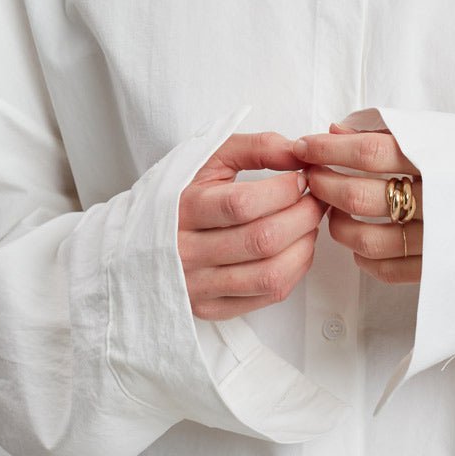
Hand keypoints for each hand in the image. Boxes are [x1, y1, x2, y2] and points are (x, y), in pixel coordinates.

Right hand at [177, 131, 327, 320]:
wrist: (138, 241)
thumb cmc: (184, 194)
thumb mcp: (211, 159)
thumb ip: (256, 147)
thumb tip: (299, 152)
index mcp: (183, 209)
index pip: (241, 204)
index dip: (283, 190)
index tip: (301, 177)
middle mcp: (186, 252)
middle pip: (261, 240)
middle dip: (303, 216)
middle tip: (316, 199)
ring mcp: (199, 285)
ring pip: (269, 274)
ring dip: (304, 245)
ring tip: (309, 223)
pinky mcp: (211, 307)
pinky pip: (267, 295)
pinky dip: (296, 270)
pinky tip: (297, 248)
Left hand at [293, 122, 422, 284]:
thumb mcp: (436, 136)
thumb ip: (384, 133)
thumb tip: (335, 132)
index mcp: (435, 163)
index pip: (369, 153)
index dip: (329, 149)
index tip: (305, 146)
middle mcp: (435, 203)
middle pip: (359, 197)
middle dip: (325, 186)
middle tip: (312, 177)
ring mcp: (435, 240)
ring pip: (366, 239)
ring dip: (338, 224)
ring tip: (333, 209)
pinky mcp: (434, 269)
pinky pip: (385, 268)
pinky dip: (363, 255)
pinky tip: (357, 239)